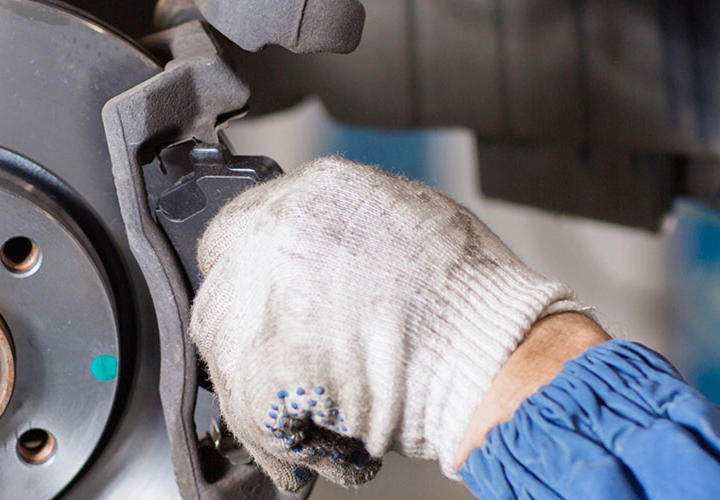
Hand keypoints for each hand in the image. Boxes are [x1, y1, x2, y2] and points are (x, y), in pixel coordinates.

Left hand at [189, 158, 596, 488]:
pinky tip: (321, 439)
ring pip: (223, 352)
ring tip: (315, 409)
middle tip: (292, 368)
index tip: (267, 309)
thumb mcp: (413, 221)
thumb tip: (323, 251)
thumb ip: (349, 228)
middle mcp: (280, 233)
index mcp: (317, 192)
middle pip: (221, 292)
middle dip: (252, 337)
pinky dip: (279, 439)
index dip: (253, 279)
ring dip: (258, 387)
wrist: (497, 356)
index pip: (238, 231)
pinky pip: (246, 411)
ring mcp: (265, 297)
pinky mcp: (263, 365)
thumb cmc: (476, 300)